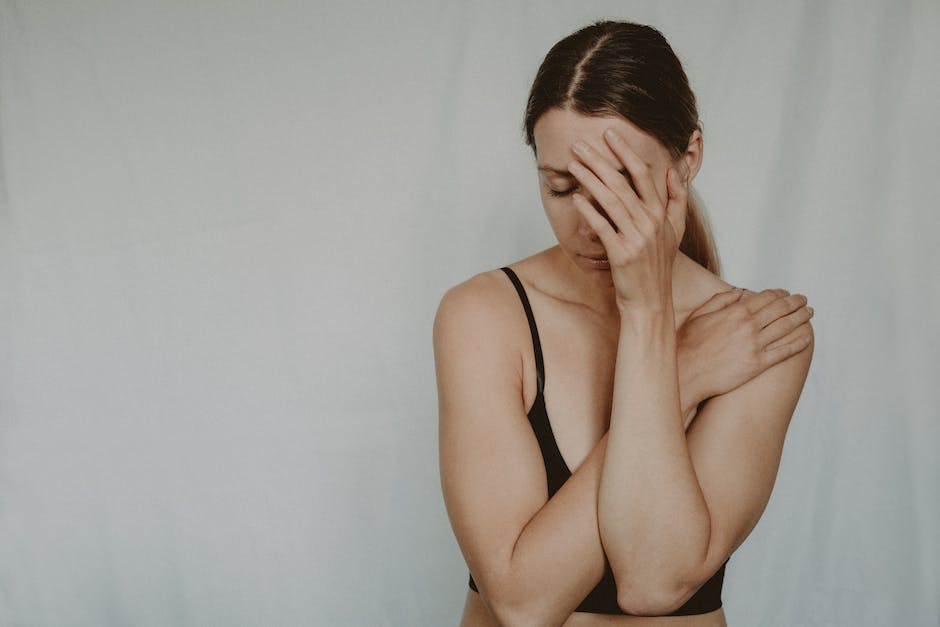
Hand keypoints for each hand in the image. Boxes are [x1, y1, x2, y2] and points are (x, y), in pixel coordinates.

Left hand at [567, 129, 688, 310]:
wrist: (650, 302)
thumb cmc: (657, 267)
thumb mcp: (675, 231)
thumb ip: (677, 200)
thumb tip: (674, 172)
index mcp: (661, 213)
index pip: (643, 174)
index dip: (625, 151)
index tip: (610, 134)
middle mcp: (650, 222)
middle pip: (622, 182)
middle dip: (599, 160)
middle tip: (580, 145)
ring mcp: (637, 238)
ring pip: (610, 200)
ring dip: (589, 179)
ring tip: (573, 164)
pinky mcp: (622, 254)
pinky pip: (602, 226)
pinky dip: (589, 210)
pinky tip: (576, 198)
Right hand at [678, 288, 814, 404]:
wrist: (686, 373)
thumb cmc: (687, 344)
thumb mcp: (699, 315)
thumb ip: (720, 300)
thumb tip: (740, 291)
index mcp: (735, 311)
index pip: (766, 297)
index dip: (780, 294)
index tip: (786, 294)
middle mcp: (748, 326)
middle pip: (780, 309)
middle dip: (795, 303)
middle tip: (804, 300)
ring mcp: (755, 345)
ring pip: (786, 327)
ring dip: (801, 318)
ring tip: (809, 313)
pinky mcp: (758, 364)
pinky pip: (784, 352)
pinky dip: (798, 343)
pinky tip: (806, 338)